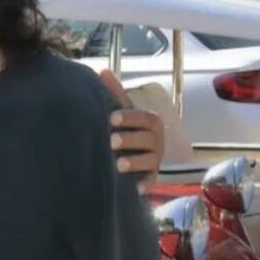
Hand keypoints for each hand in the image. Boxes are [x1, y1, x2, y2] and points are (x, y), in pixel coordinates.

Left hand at [100, 69, 163, 194]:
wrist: (135, 156)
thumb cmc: (128, 129)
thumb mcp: (122, 111)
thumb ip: (115, 93)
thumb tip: (103, 70)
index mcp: (150, 122)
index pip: (143, 117)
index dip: (129, 117)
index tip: (112, 118)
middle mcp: (157, 140)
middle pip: (147, 138)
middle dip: (130, 139)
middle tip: (111, 141)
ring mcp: (155, 160)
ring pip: (150, 160)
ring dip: (135, 162)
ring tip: (118, 165)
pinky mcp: (152, 177)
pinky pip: (152, 181)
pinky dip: (146, 184)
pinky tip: (137, 188)